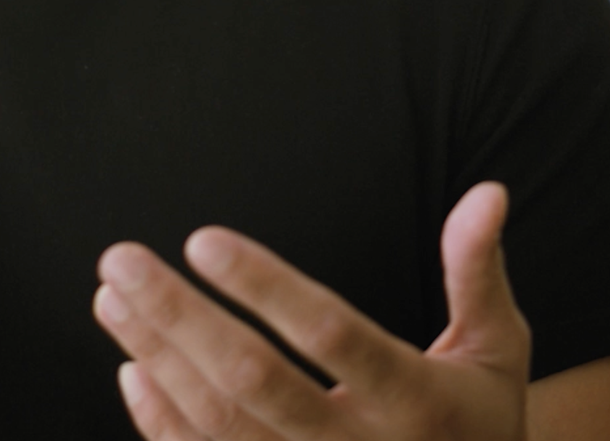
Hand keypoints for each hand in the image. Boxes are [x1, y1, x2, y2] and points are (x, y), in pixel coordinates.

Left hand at [92, 182, 528, 440]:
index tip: (202, 240)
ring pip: (218, 425)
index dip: (266, 288)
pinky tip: (133, 365)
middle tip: (121, 258)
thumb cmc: (479, 426)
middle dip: (178, 317)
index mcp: (418, 405)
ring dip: (157, 357)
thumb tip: (486, 191)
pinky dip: (161, 420)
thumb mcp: (496, 355)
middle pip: (254, 383)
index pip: (332, 336)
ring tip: (113, 296)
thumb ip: (477, 273)